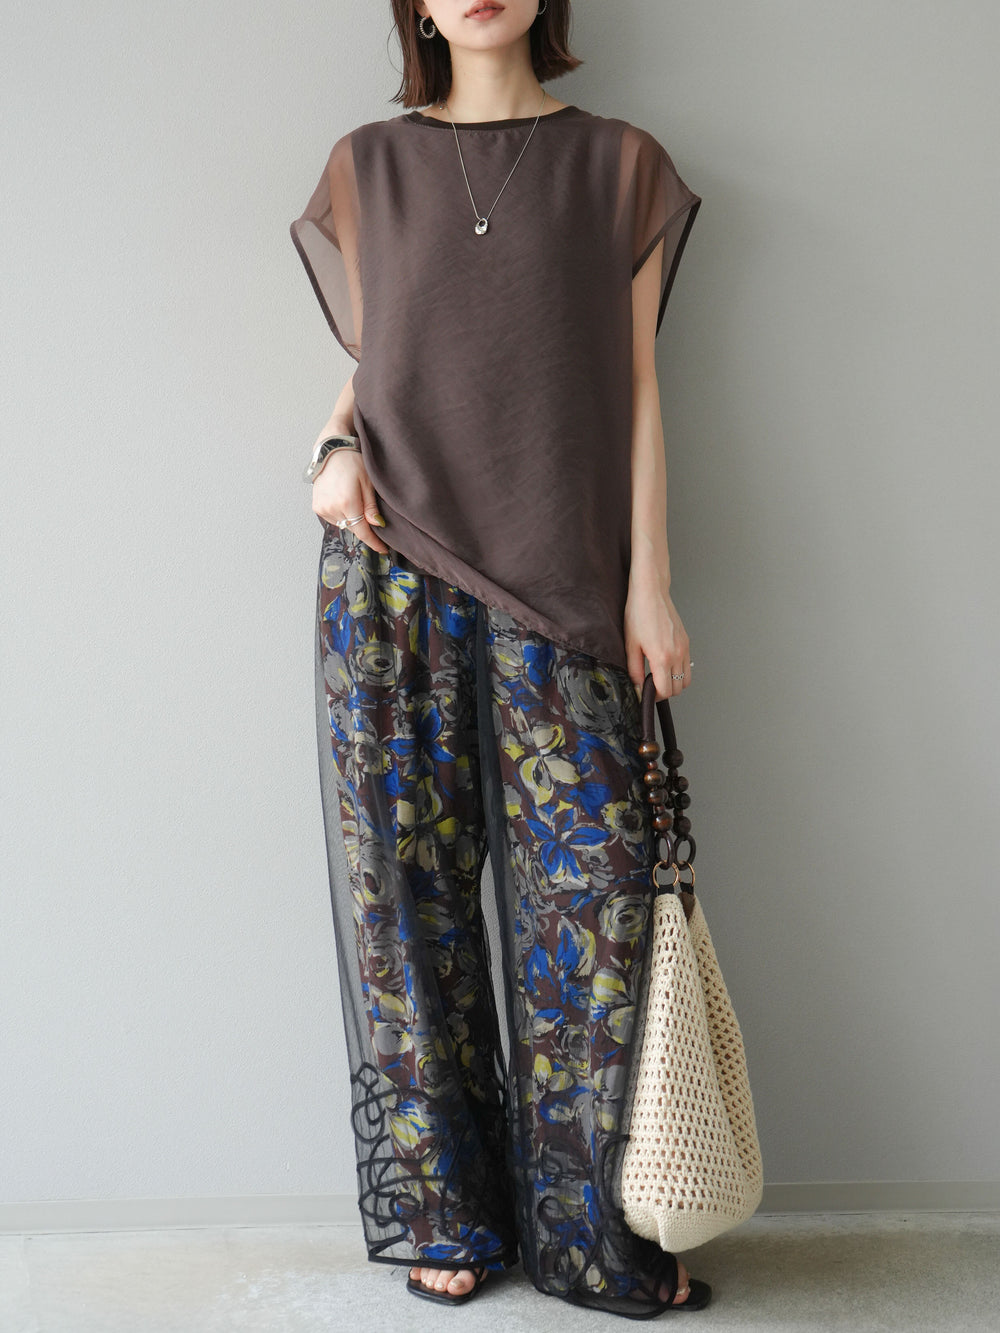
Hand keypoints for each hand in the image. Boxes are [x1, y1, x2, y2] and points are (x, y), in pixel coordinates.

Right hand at [311, 450, 389, 554]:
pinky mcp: (316, 506)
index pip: (362, 531)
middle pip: (353, 528)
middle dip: (364, 526)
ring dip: (352, 519)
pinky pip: (333, 518)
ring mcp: (322, 508)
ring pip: (343, 524)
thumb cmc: (352, 461)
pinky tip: (344, 500)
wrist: (331, 450)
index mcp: (347, 503)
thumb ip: (371, 506)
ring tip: (354, 499)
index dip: (374, 542)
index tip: (383, 549)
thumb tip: (377, 525)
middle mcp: (332, 508)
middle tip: (370, 513)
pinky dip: (341, 514)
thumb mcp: (368, 482)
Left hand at [623, 558, 691, 699]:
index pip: (665, 690)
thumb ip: (634, 670)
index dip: (654, 697)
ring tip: (659, 677)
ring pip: (686, 679)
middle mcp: (677, 654)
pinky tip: (665, 665)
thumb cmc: (639, 614)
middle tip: (651, 686)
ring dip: (674, 683)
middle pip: (678, 689)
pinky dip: (679, 672)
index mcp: (662, 657)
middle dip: (665, 692)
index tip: (646, 694)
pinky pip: (687, 665)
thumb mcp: (630, 645)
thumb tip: (637, 687)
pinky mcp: (686, 642)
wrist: (651, 593)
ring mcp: (684, 648)